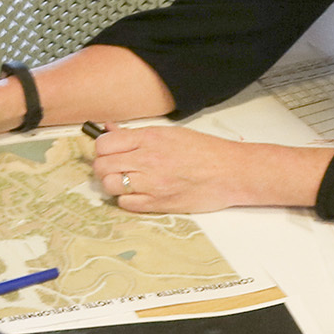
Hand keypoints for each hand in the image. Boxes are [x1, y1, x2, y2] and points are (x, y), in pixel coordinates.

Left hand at [88, 123, 328, 213]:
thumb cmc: (205, 151)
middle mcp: (147, 160)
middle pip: (102, 166)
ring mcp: (152, 184)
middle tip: (113, 168)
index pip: (104, 144)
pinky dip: (126, 200)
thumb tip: (109, 129)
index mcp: (150, 138)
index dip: (102, 149)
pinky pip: (126, 204)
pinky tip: (138, 194)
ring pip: (110, 186)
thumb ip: (137, 134)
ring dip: (113, 185)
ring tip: (125, 182)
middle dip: (103, 168)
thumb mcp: (170, 133)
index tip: (108, 152)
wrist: (231, 171)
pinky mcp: (159, 204)